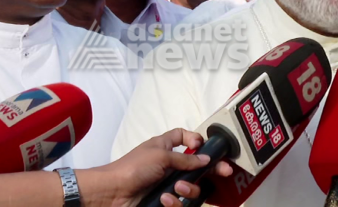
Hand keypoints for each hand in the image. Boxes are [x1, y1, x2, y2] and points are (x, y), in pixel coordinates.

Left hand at [94, 128, 232, 206]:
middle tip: (226, 171)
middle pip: (198, 166)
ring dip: (189, 189)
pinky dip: (175, 203)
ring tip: (177, 189)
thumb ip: (186, 158)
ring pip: (193, 188)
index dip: (195, 139)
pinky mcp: (166, 202)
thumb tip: (206, 159)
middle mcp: (169, 166)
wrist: (111, 194)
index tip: (203, 145)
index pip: (184, 138)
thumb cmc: (131, 168)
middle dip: (212, 169)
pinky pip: (181, 204)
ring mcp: (168, 185)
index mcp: (165, 148)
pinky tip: (165, 200)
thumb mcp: (161, 155)